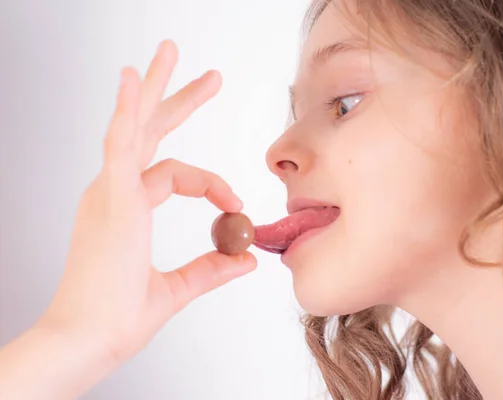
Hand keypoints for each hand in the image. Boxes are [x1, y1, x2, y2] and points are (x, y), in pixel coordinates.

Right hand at [38, 39, 256, 365]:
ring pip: (135, 125)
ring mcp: (109, 192)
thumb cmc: (117, 319)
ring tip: (171, 49)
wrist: (89, 342)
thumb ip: (212, 269)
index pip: (174, 174)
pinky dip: (125, 110)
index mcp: (124, 208)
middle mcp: (113, 192)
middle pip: (149, 132)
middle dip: (176, 98)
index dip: (212, 184)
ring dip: (154, 87)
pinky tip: (133, 78)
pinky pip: (119, 144)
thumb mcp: (177, 289)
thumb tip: (247, 258)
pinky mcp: (111, 200)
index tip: (236, 204)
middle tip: (209, 77)